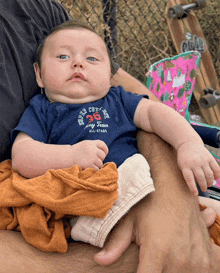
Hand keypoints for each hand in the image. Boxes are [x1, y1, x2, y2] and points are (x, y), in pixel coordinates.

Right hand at [71, 140, 107, 169]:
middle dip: (100, 159)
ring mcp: (91, 157)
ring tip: (90, 164)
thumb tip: (104, 153)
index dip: (105, 150)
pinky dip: (93, 170)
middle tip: (94, 160)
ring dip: (96, 165)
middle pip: (103, 155)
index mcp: (91, 143)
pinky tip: (89, 168)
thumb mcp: (85, 145)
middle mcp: (92, 149)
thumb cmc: (76, 152)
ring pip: (100, 163)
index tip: (104, 153)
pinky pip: (97, 169)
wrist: (67, 157)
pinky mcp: (89, 165)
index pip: (103, 145)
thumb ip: (94, 146)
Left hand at [94, 194, 219, 271]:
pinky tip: (176, 262)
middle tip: (148, 262)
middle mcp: (179, 259)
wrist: (176, 188)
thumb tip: (99, 260)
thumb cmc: (150, 202)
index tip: (136, 270)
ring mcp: (196, 260)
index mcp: (158, 250)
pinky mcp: (207, 259)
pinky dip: (186, 272)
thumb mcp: (129, 219)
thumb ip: (115, 243)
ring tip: (162, 260)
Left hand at [177, 142, 219, 194]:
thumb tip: (196, 185)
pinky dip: (217, 175)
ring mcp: (202, 160)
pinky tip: (215, 178)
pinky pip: (216, 168)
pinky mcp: (209, 157)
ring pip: (209, 174)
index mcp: (185, 166)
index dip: (193, 187)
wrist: (188, 144)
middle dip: (203, 186)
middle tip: (204, 189)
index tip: (195, 194)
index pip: (189, 179)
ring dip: (210, 182)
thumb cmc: (184, 158)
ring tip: (208, 185)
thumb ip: (187, 174)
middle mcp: (194, 163)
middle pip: (201, 178)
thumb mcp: (181, 166)